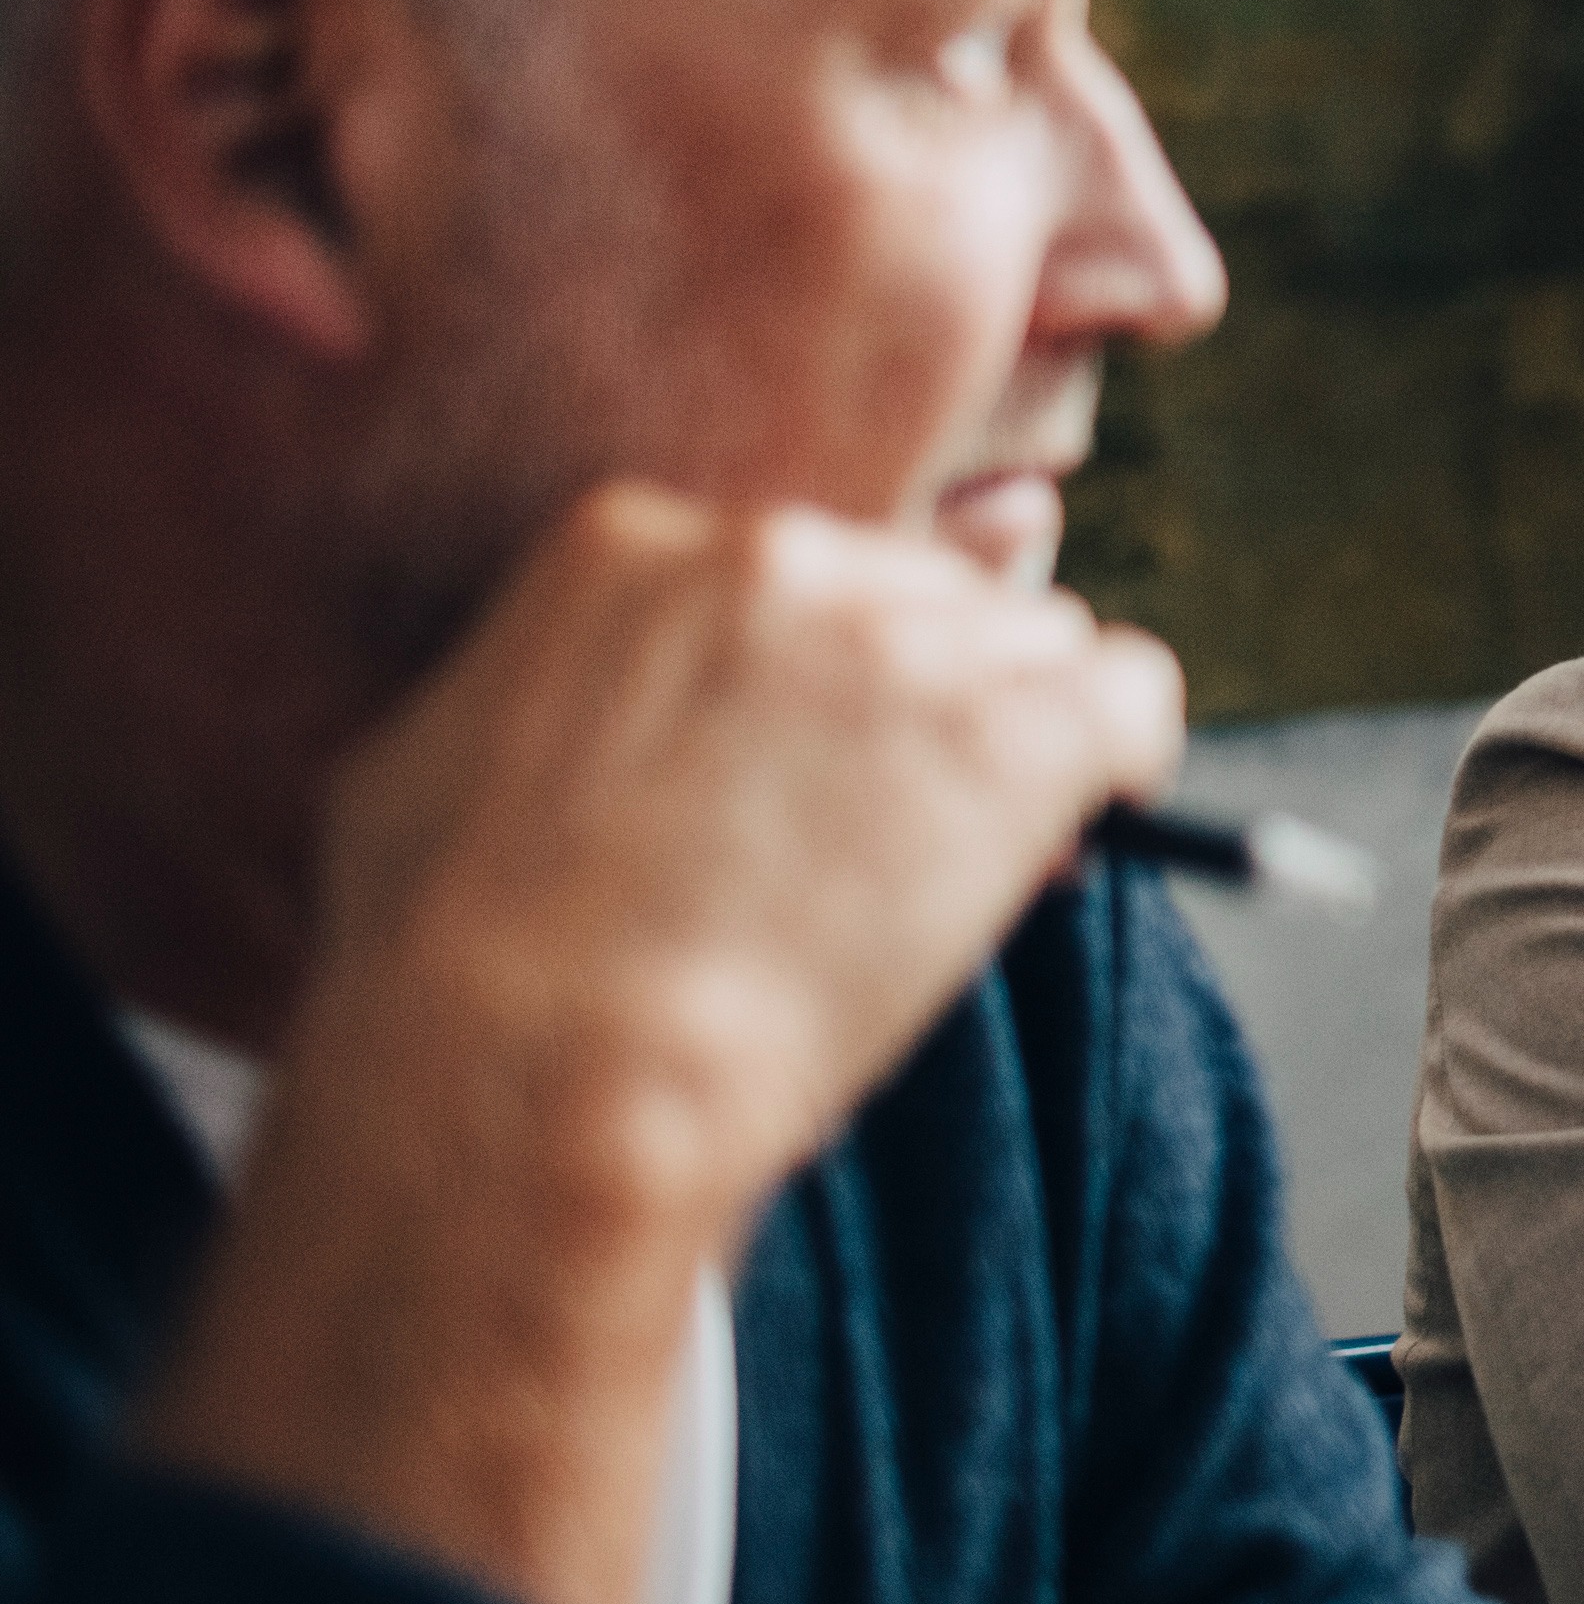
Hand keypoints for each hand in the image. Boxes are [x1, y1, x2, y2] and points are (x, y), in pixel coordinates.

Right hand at [138, 483, 1180, 1603]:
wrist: (542, 1059)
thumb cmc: (448, 961)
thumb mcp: (430, 775)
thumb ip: (525, 705)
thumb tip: (568, 728)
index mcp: (629, 544)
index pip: (790, 568)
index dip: (822, 676)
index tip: (824, 764)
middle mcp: (779, 557)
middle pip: (922, 592)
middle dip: (923, 701)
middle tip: (907, 825)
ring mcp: (907, 639)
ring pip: (1035, 642)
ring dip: (1019, 734)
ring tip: (977, 855)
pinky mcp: (1016, 726)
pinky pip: (1134, 695)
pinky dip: (1127, 759)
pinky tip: (1100, 820)